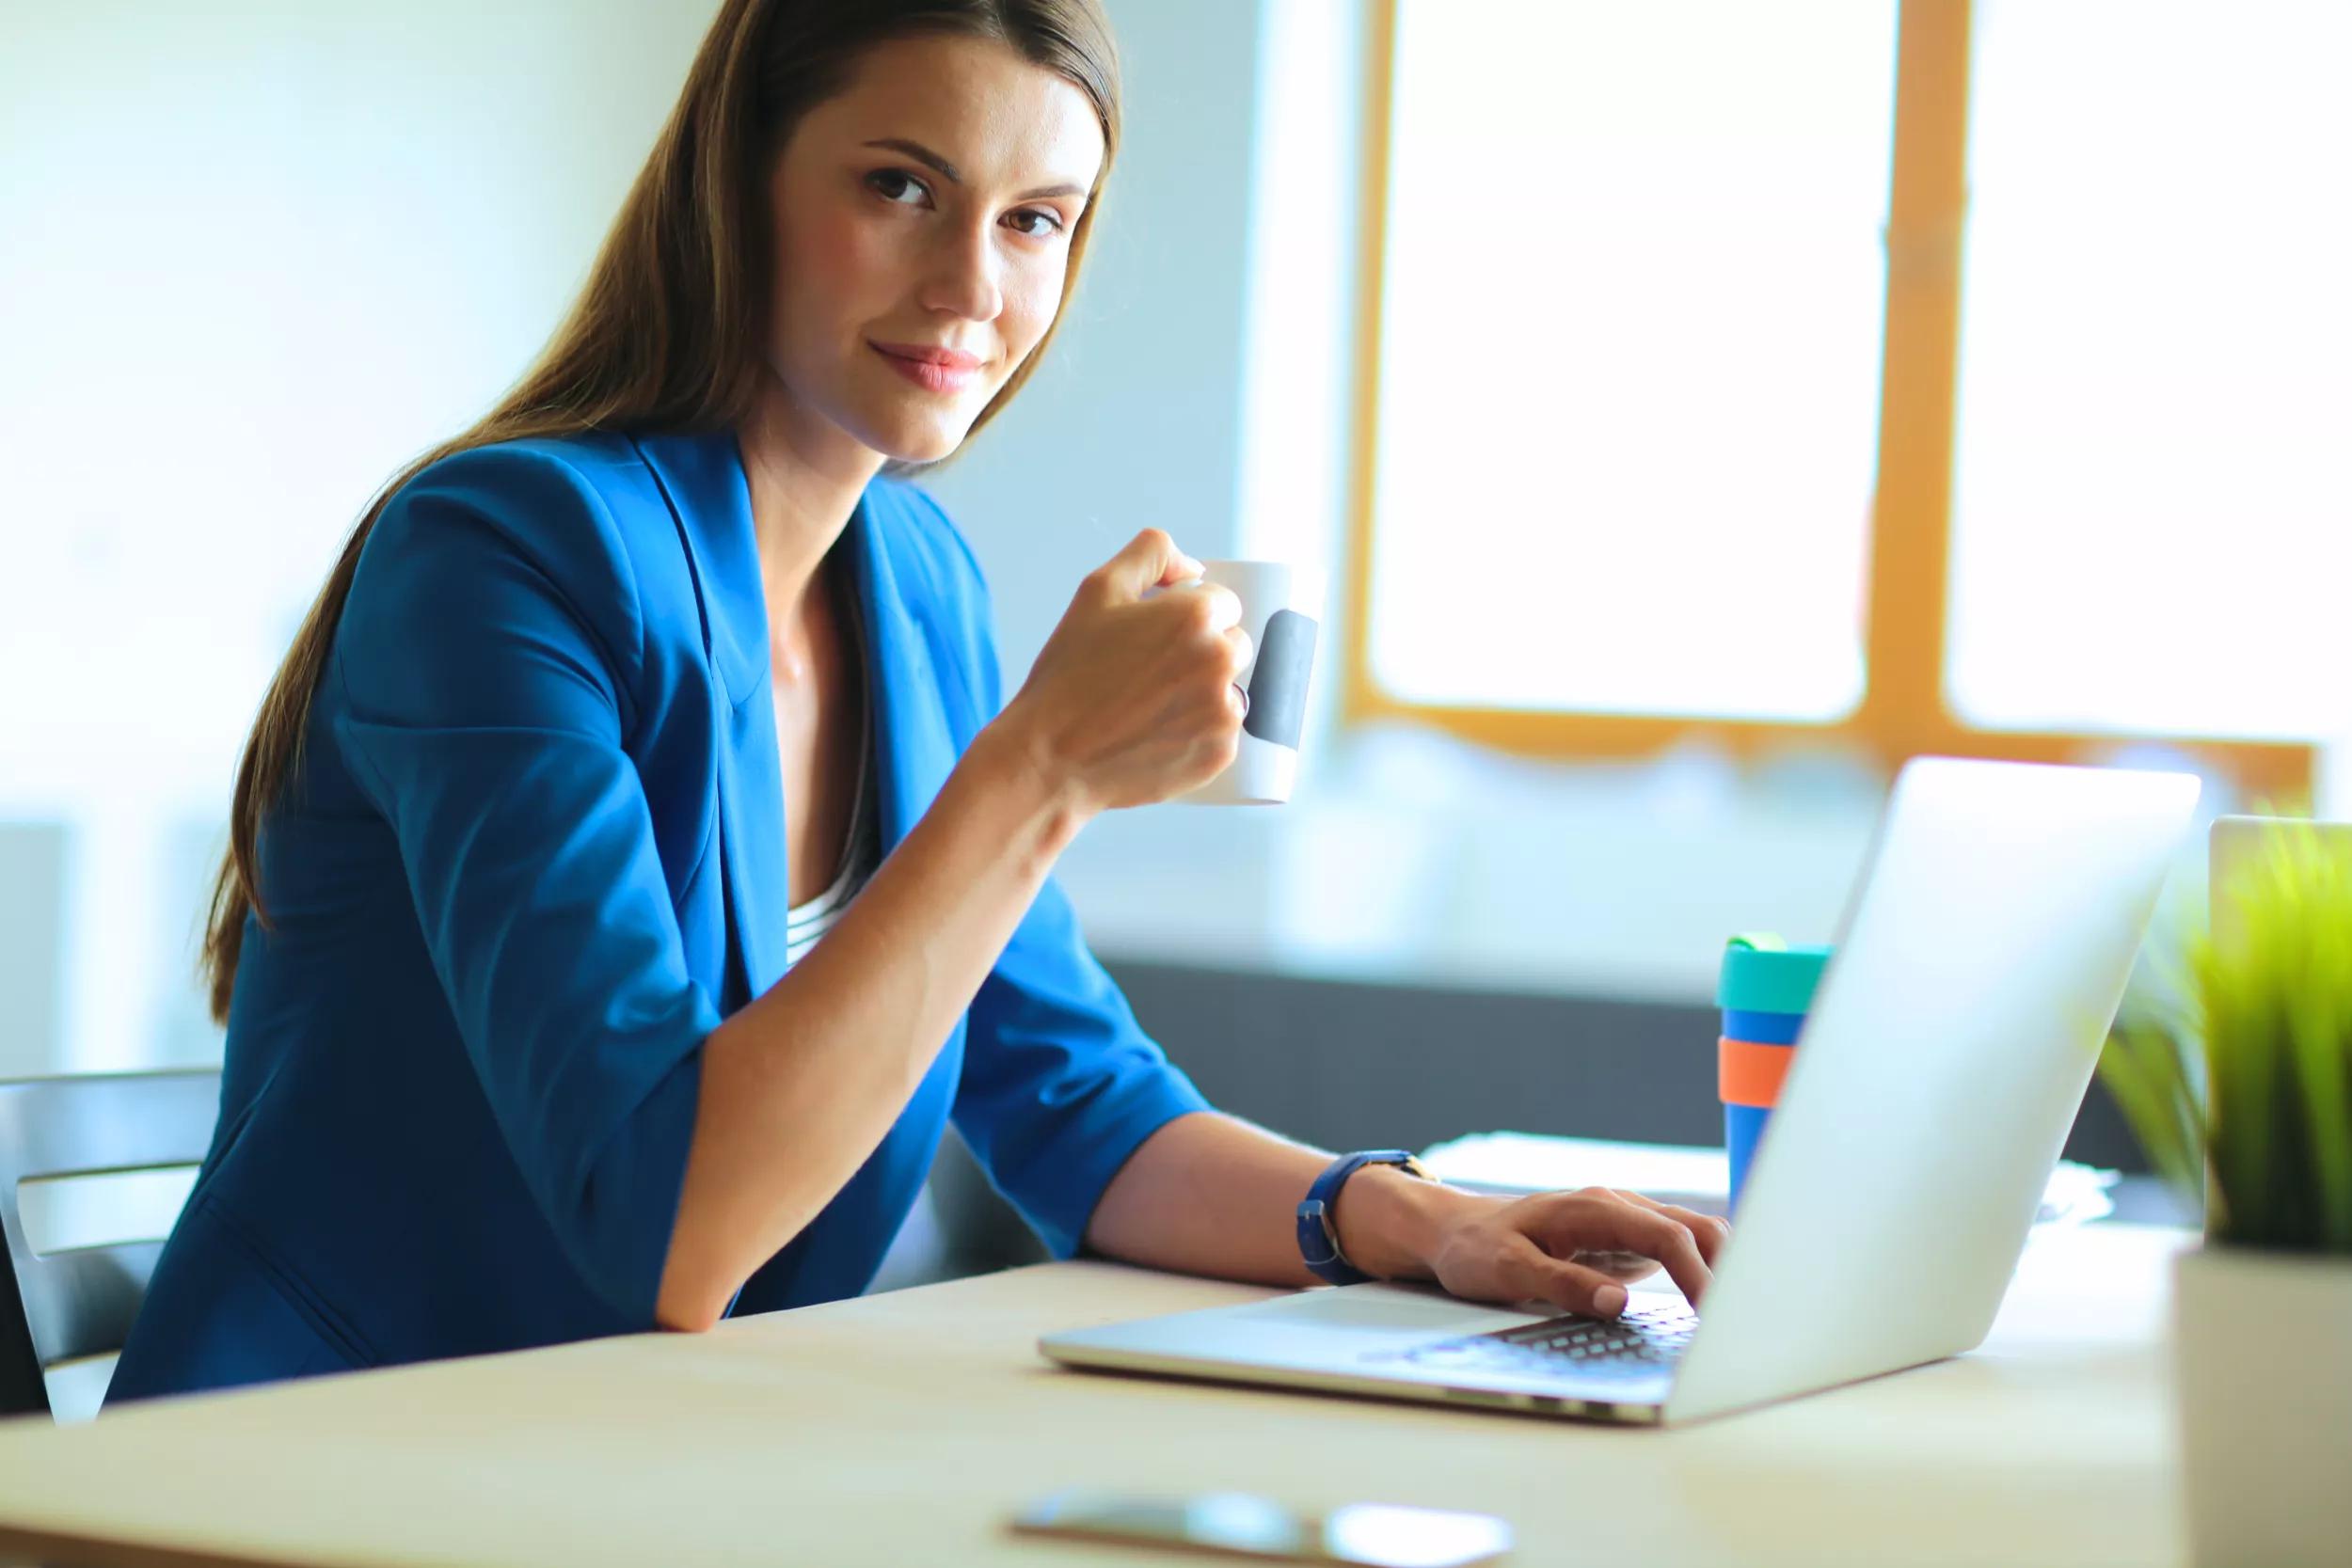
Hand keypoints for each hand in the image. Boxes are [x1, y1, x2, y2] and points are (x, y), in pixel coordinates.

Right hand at [989, 529, 1253, 815]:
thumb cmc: (1069, 675)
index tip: (1156, 639)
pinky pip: (1222, 732)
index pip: (1223, 604)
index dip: (1187, 618)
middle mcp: (1221, 661)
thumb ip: (1152, 554)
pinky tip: (1156, 735)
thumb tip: (1194, 568)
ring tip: (1150, 708)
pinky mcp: (1220, 753)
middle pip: (1235, 645)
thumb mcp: (1097, 590)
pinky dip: (1197, 733)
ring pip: (1230, 690)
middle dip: (1203, 653)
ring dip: (1203, 693)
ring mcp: (1224, 712)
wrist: (1051, 757)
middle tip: (1151, 674)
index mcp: (1197, 616)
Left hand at [1418, 1185, 1728, 1317]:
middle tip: (1741, 1322)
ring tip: (1736, 1316)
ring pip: (1692, 1236)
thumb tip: (1619, 1305)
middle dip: (1726, 1270)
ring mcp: (1624, 1222)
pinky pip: (1675, 1250)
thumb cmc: (1477, 1250)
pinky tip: (1711, 1303)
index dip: (1697, 1276)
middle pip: (1694, 1229)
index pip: (1666, 1236)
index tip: (1712, 1316)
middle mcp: (1616, 1207)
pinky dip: (1701, 1272)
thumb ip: (1563, 1285)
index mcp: (1593, 1209)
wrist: (1455, 1232)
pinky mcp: (1624, 1242)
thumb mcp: (1507, 1271)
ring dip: (1719, 1268)